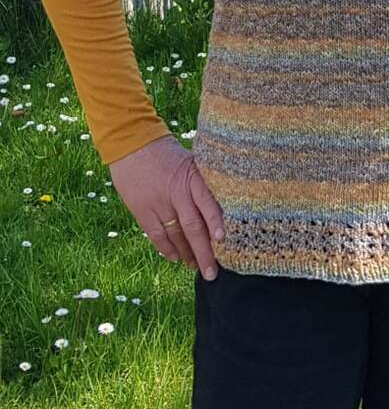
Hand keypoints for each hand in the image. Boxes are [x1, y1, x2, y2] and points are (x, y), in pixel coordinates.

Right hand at [108, 134, 224, 279]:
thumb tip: (225, 209)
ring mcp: (157, 202)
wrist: (133, 144)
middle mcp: (175, 191)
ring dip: (187, 254)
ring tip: (196, 267)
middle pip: (192, 227)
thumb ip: (204, 185)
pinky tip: (176, 258)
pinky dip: (167, 249)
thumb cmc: (170, 154)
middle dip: (204, 252)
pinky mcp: (141, 209)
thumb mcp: (192, 162)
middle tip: (212, 273)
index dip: (215, 221)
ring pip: (175, 235)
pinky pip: (156, 235)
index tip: (222, 240)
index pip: (206, 202)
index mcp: (192, 177)